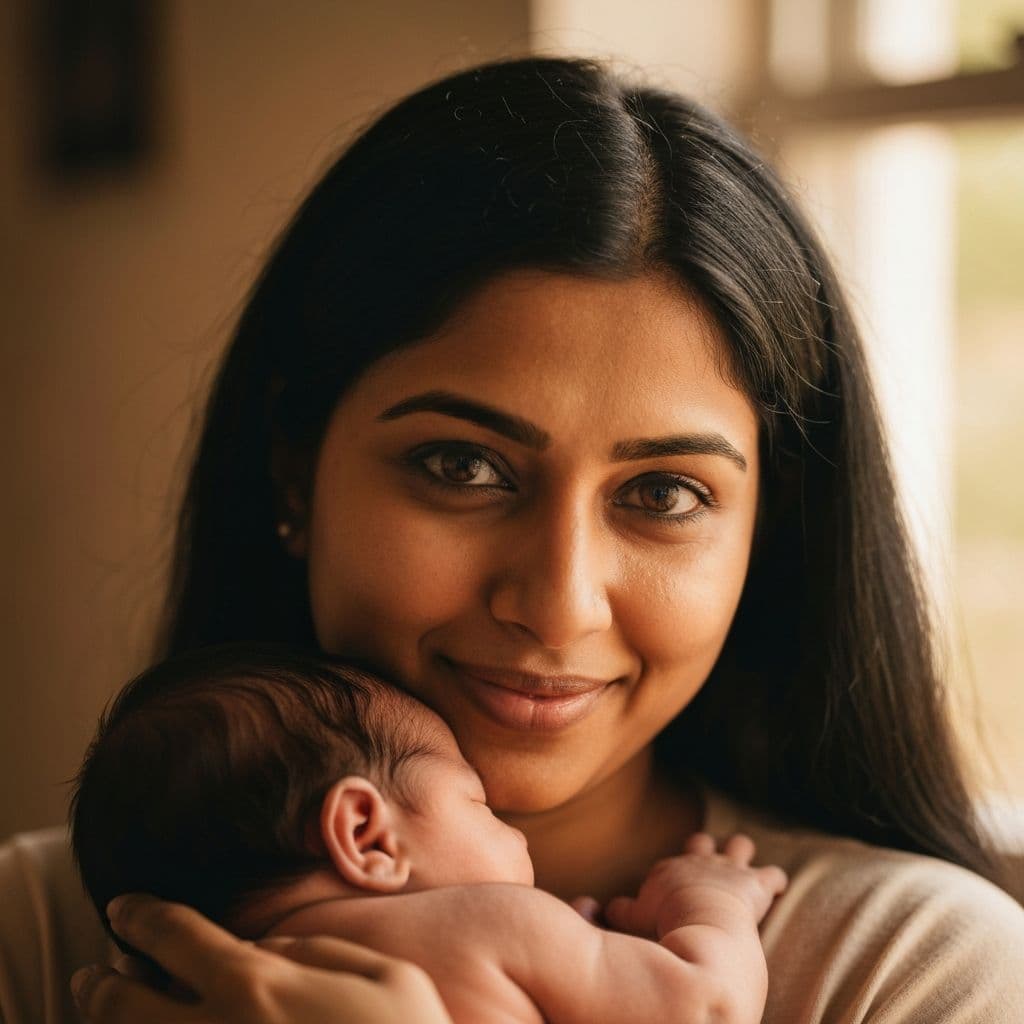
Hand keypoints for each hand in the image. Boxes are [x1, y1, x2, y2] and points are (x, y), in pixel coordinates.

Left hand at [70, 893, 453, 1023]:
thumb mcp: (387, 976)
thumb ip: (320, 953)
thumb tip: (269, 949)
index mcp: (257, 989)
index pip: (176, 937)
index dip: (143, 915)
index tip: (124, 906)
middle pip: (124, 1004)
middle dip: (102, 981)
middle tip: (93, 970)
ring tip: (100, 1007)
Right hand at [605, 832, 786, 937]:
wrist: (702, 920)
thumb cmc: (666, 920)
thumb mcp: (633, 917)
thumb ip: (618, 911)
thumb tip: (599, 907)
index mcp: (671, 869)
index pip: (669, 864)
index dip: (671, 876)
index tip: (670, 892)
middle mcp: (700, 861)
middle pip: (702, 842)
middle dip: (706, 849)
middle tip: (706, 864)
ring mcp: (729, 869)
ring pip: (739, 844)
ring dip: (741, 852)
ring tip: (743, 863)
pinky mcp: (757, 883)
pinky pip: (774, 876)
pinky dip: (776, 881)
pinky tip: (778, 888)